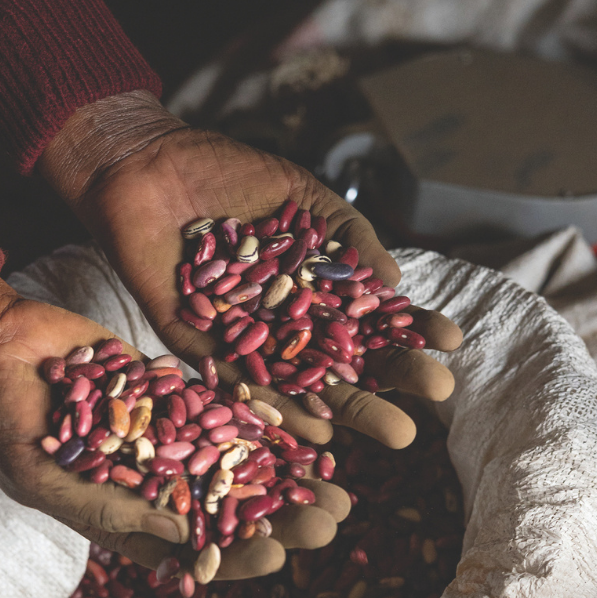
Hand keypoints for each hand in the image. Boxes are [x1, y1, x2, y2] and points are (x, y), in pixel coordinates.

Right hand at [0, 279, 348, 579]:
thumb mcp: (46, 476)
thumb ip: (109, 508)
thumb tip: (184, 540)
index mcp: (120, 515)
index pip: (190, 549)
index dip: (236, 554)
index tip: (279, 552)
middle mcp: (149, 479)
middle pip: (229, 506)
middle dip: (280, 514)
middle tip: (333, 517)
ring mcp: (163, 432)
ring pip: (237, 458)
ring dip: (285, 471)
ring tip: (336, 478)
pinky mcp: (169, 387)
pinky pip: (224, 404)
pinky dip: (263, 415)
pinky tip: (305, 422)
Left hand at [38, 91, 462, 448]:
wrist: (145, 165)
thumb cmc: (226, 175)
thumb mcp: (300, 198)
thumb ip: (344, 236)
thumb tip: (393, 281)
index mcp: (305, 288)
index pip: (365, 317)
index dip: (407, 329)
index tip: (451, 341)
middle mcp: (275, 322)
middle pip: (337, 362)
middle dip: (389, 381)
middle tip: (437, 398)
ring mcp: (235, 337)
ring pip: (294, 382)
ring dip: (345, 408)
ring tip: (394, 432)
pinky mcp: (190, 344)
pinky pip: (232, 381)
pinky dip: (270, 404)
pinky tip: (310, 428)